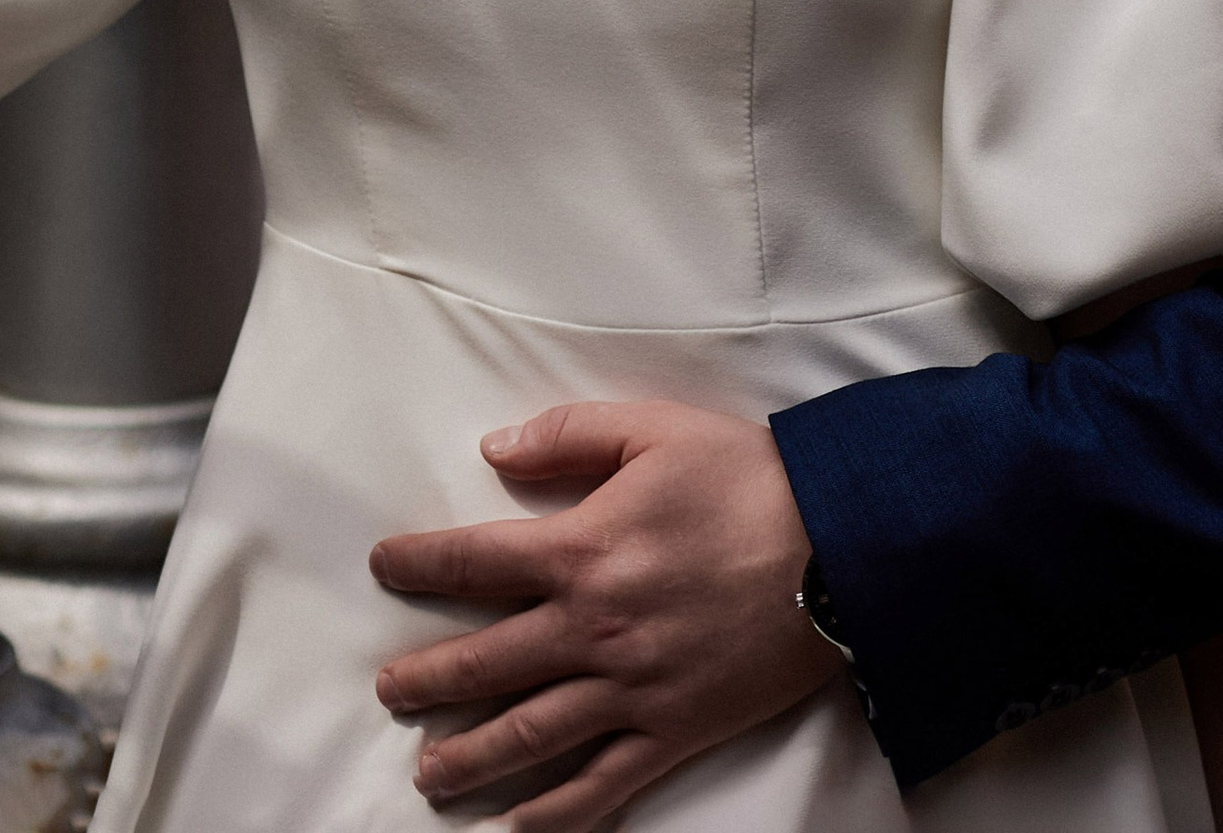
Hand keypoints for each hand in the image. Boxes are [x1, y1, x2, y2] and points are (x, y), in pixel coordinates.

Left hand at [371, 399, 836, 826]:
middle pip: (485, 664)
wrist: (837, 550)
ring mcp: (631, 690)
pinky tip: (518, 827)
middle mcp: (593, 628)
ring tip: (429, 773)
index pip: (474, 561)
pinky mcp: (673, 732)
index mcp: (582, 549)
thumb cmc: (744, 480)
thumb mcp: (653, 430)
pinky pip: (602, 785)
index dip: (420, 564)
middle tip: (389, 692)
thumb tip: (494, 451)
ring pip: (529, 736)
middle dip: (426, 680)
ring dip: (469, 757)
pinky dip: (555, 815)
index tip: (385, 568)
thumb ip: (568, 436)